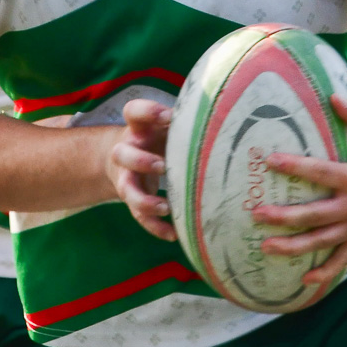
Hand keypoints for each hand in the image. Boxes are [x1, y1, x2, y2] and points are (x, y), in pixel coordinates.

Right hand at [105, 99, 175, 240]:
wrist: (124, 160)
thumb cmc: (155, 139)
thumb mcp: (164, 127)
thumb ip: (184, 124)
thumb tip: (224, 116)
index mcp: (138, 128)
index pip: (133, 112)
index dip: (148, 112)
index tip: (168, 117)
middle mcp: (127, 150)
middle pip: (122, 153)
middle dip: (141, 161)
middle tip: (163, 166)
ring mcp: (126, 176)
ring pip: (126, 189)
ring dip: (144, 199)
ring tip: (165, 207)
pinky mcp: (132, 199)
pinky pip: (139, 216)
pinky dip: (155, 226)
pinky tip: (172, 234)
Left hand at [252, 93, 346, 287]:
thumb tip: (331, 95)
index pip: (321, 173)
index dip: (296, 167)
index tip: (269, 160)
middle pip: (316, 215)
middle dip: (285, 217)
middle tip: (256, 214)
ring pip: (324, 242)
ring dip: (294, 246)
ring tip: (265, 247)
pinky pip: (344, 259)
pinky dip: (326, 272)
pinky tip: (304, 280)